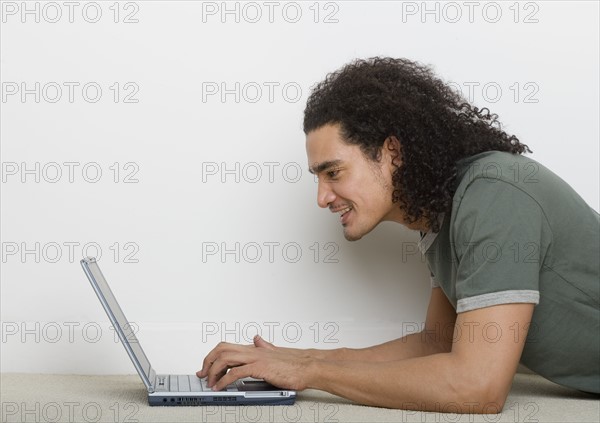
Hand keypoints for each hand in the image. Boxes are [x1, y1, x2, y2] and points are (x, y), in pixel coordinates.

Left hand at [196, 335, 313, 390]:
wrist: (308, 367)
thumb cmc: (295, 362)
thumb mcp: (275, 351)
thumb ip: (264, 346)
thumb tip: (257, 339)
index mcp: (255, 348)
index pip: (227, 347)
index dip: (212, 356)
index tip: (206, 367)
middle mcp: (253, 350)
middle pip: (221, 349)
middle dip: (207, 361)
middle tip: (203, 375)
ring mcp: (256, 358)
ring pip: (225, 358)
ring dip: (213, 371)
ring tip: (210, 382)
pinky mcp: (260, 368)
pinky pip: (236, 373)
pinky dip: (224, 380)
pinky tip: (220, 387)